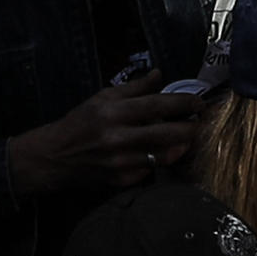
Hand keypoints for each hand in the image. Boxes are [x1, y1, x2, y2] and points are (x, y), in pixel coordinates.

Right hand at [4, 83, 211, 194]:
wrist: (55, 157)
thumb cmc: (80, 122)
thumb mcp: (103, 97)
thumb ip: (134, 87)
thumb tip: (159, 75)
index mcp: (114, 112)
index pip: (157, 105)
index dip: (182, 103)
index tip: (198, 102)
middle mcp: (118, 138)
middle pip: (166, 134)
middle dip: (190, 128)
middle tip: (200, 121)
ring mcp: (120, 163)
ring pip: (162, 156)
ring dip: (180, 146)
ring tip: (188, 136)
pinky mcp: (121, 180)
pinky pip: (150, 170)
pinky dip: (159, 160)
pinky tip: (164, 152)